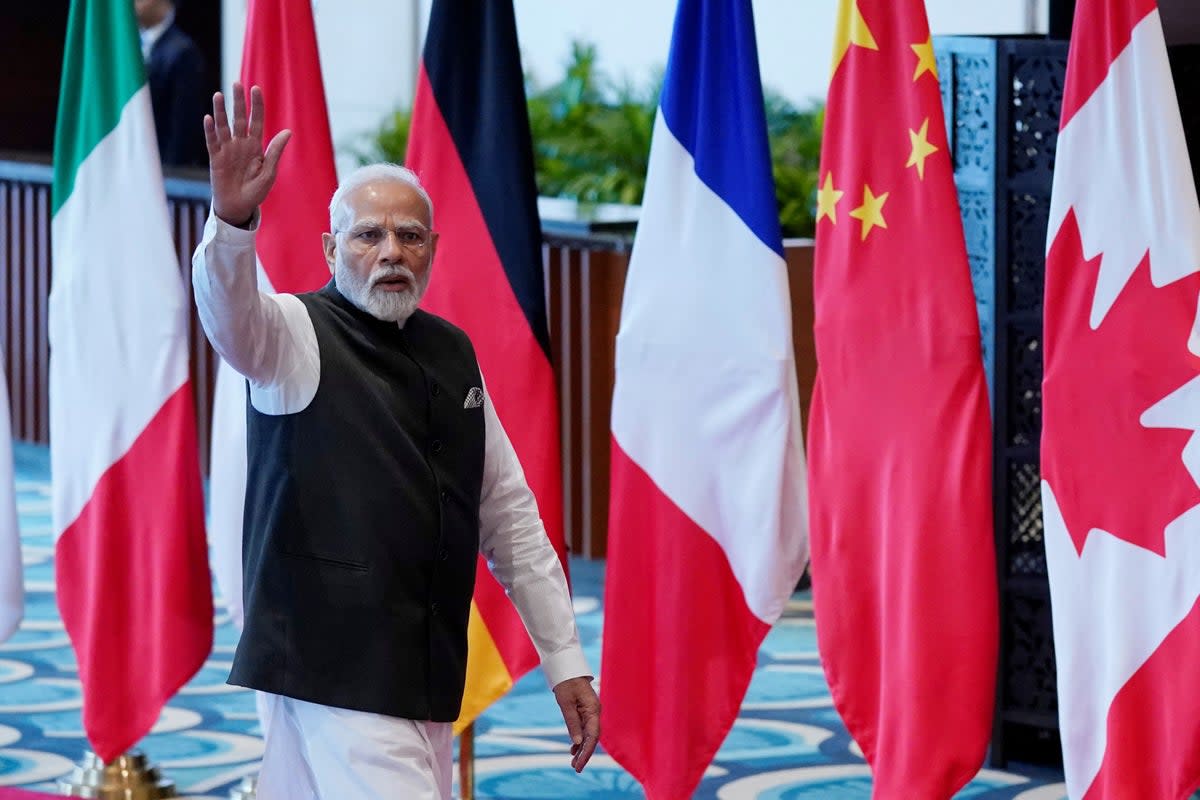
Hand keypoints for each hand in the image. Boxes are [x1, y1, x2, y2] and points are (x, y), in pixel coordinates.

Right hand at [203, 82, 291, 226]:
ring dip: (221, 111)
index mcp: (256, 146)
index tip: (256, 89)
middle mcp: (240, 144)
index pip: (256, 121)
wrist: (239, 206)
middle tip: (237, 84)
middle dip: (239, 102)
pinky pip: (212, 142)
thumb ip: (275, 151)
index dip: (256, 105)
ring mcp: (227, 150)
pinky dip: (210, 130)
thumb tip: (287, 131)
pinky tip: (209, 118)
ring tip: (219, 95)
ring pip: (224, 126)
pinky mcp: (215, 158)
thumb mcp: (269, 172)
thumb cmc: (256, 191)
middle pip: (239, 119)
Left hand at [553, 676, 599, 772]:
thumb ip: (572, 722)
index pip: (592, 736)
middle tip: (576, 768)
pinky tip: (574, 749)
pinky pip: (584, 728)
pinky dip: (579, 739)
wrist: (566, 667)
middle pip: (592, 737)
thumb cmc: (566, 682)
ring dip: (582, 749)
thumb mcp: (565, 703)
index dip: (586, 752)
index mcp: (593, 709)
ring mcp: (590, 712)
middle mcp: (594, 712)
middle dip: (585, 754)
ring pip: (588, 734)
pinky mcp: (585, 711)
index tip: (579, 765)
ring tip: (574, 763)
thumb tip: (577, 743)